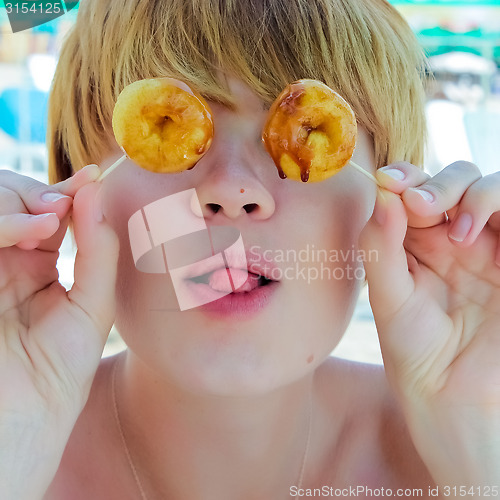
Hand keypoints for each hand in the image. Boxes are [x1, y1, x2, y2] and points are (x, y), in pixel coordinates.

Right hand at [0, 166, 118, 498]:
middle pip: (13, 200)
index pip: (48, 213)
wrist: (19, 431)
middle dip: (38, 192)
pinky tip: (32, 229)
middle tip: (65, 200)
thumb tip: (94, 190)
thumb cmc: (56, 377)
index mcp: (37, 267)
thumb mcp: (91, 309)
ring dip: (16, 201)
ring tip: (49, 218)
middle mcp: (6, 262)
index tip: (93, 177)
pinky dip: (2, 224)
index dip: (68, 192)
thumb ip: (97, 251)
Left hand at [360, 161, 499, 487]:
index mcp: (414, 244)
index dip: (403, 178)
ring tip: (455, 231)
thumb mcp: (388, 298)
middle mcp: (452, 239)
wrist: (454, 401)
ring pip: (492, 189)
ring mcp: (490, 247)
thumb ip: (381, 245)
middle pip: (453, 181)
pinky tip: (473, 233)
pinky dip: (498, 206)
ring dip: (473, 193)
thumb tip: (383, 191)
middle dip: (438, 183)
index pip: (412, 192)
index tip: (388, 180)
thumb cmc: (415, 353)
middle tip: (418, 204)